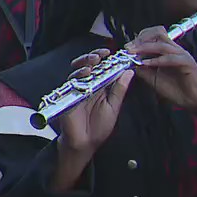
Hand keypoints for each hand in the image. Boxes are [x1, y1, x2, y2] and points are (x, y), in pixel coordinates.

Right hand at [50, 48, 133, 191]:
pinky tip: (85, 72)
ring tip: (94, 60)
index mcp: (100, 88)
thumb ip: (119, 90)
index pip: (103, 69)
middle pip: (88, 66)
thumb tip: (128, 72)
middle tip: (102, 54)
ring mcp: (76, 90)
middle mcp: (87, 86)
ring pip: (78, 71)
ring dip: (85, 63)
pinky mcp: (67, 95)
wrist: (85, 143)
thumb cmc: (98, 128)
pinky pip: (71, 82)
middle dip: (94, 57)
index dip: (108, 60)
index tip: (116, 54)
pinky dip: (78, 75)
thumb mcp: (113, 107)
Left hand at [126, 27, 196, 111]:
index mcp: (167, 52)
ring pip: (163, 44)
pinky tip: (147, 64)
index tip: (127, 47)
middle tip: (129, 48)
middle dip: (140, 39)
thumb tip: (130, 62)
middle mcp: (174, 50)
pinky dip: (157, 60)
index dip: (139, 39)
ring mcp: (182, 55)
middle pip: (158, 34)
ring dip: (146, 47)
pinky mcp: (188, 63)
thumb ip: (143, 70)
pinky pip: (171, 57)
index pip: (153, 36)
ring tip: (134, 53)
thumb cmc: (178, 91)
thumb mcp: (154, 79)